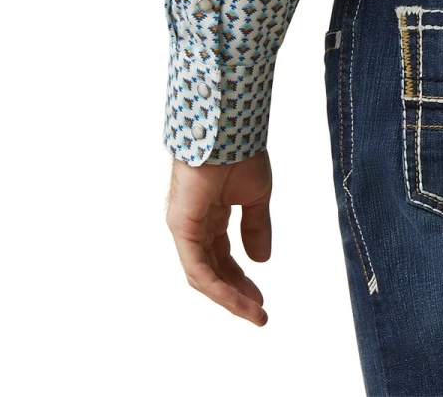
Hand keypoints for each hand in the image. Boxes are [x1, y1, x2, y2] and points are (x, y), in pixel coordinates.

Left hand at [166, 153, 272, 325]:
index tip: (261, 298)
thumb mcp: (256, 196)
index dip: (241, 279)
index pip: (223, 256)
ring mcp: (185, 226)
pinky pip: (198, 266)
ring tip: (254, 312)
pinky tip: (237, 300)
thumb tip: (261, 260)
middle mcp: (195, 223)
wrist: (229, 129)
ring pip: (204, 274)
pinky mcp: (181, 226)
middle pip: (213, 269)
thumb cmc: (240, 152)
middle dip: (235, 292)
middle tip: (258, 312)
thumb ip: (256, 227)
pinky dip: (218, 286)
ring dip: (229, 296)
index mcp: (211, 214)